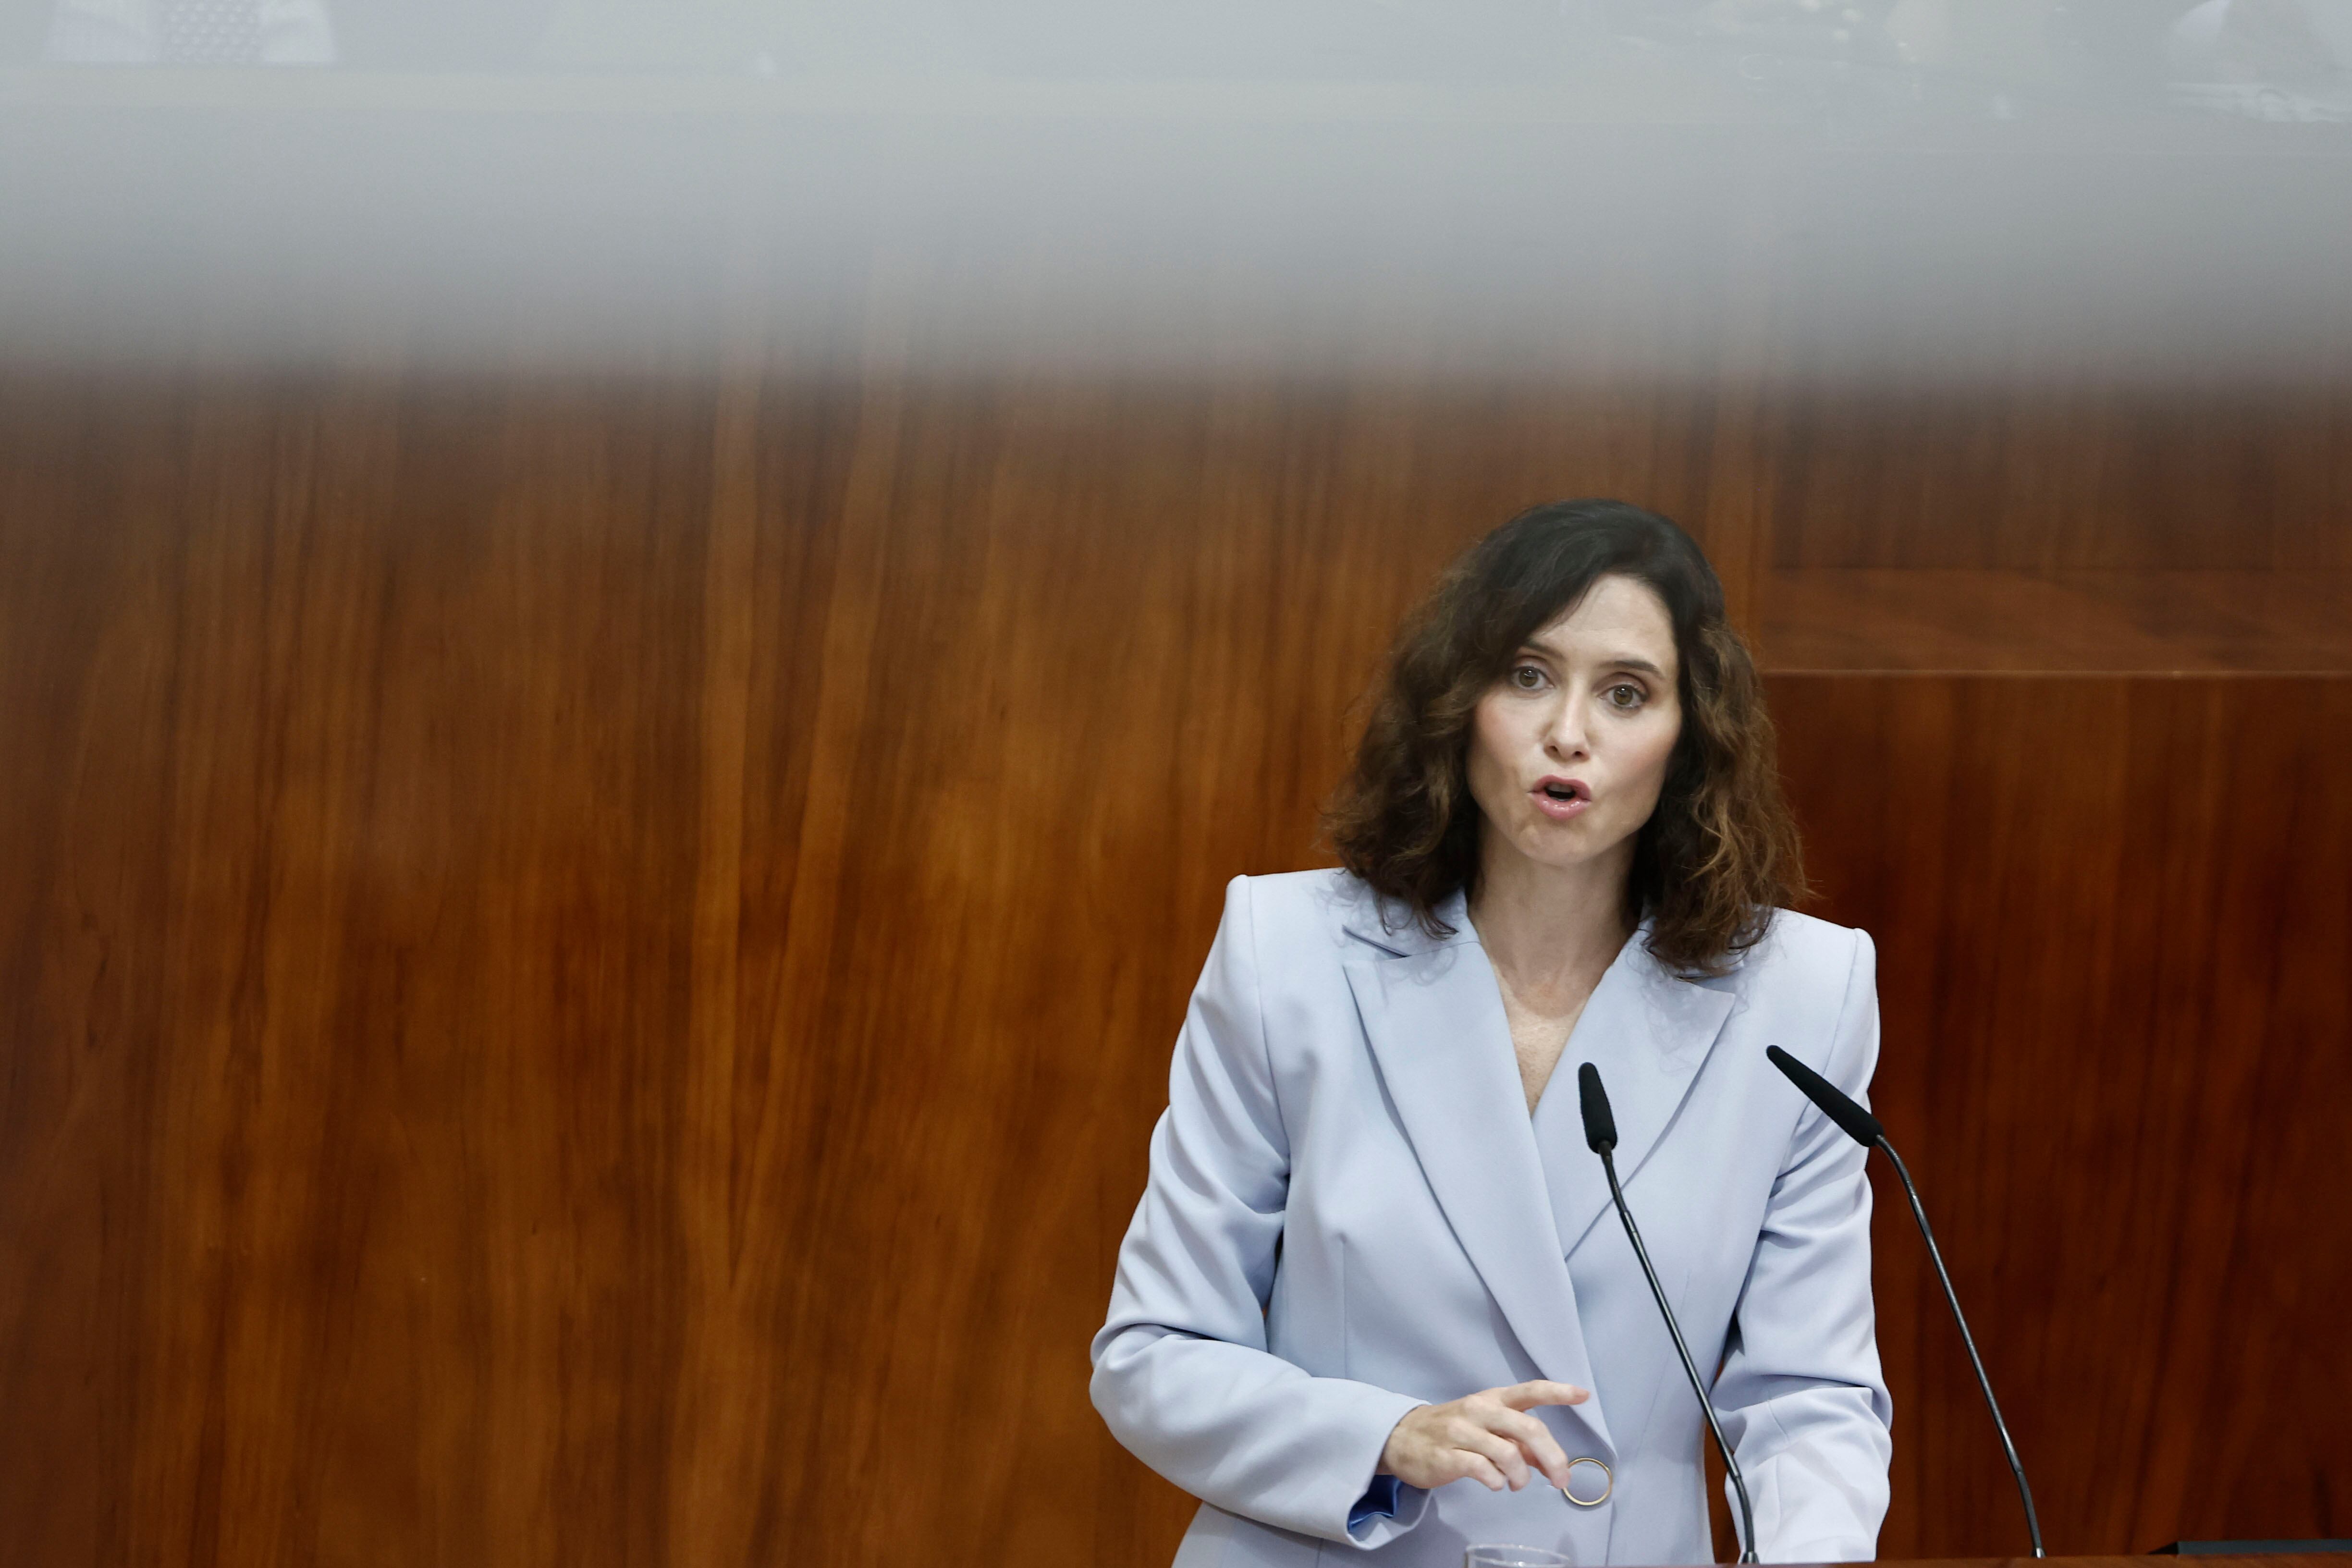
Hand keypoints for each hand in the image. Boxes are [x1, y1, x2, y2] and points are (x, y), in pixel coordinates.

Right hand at [1377, 1379, 1590, 1493]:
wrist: (1401, 1438)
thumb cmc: (1452, 1431)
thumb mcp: (1486, 1427)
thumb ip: (1518, 1442)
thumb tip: (1549, 1461)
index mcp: (1492, 1399)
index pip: (1530, 1390)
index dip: (1558, 1393)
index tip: (1583, 1395)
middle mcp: (1479, 1410)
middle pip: (1528, 1428)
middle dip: (1553, 1457)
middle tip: (1561, 1480)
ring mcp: (1462, 1432)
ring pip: (1509, 1454)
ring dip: (1521, 1477)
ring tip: (1517, 1484)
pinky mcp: (1447, 1457)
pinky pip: (1484, 1471)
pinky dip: (1497, 1482)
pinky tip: (1494, 1483)